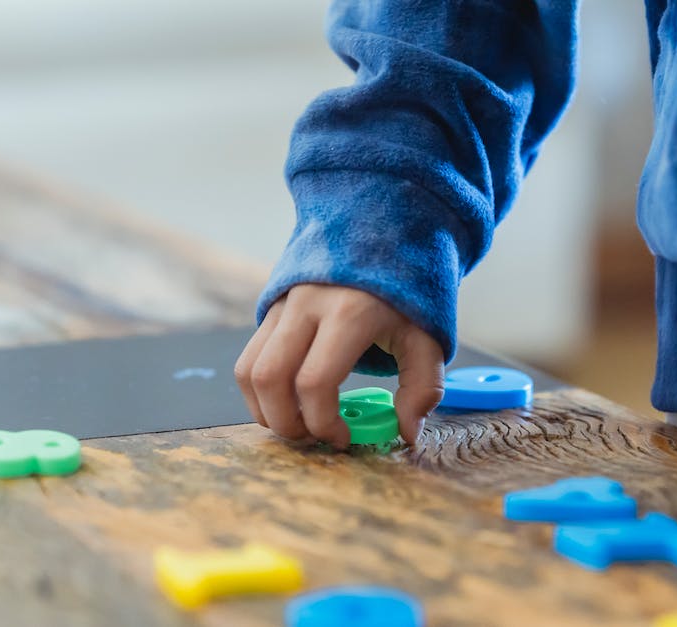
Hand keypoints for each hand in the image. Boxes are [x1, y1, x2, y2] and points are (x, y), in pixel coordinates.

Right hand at [234, 284, 443, 448]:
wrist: (385, 232)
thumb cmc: (409, 290)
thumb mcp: (428, 336)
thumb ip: (422, 387)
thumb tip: (405, 433)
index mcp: (349, 312)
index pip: (315, 382)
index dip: (323, 423)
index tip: (344, 438)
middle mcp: (307, 305)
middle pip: (270, 379)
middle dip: (287, 424)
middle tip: (314, 439)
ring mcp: (283, 304)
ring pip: (248, 370)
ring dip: (265, 410)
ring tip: (298, 424)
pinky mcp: (272, 307)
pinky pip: (248, 357)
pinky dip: (260, 390)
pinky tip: (289, 402)